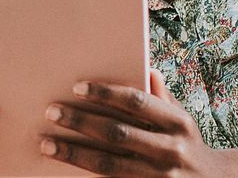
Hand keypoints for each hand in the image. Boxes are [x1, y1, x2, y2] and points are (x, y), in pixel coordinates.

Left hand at [40, 71, 214, 176]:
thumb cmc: (190, 146)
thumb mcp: (183, 119)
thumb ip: (162, 97)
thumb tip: (148, 69)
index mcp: (177, 122)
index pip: (136, 102)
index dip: (106, 93)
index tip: (77, 87)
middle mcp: (169, 149)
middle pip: (116, 133)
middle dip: (80, 121)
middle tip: (51, 111)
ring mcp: (159, 176)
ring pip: (108, 163)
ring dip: (74, 152)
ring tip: (47, 143)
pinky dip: (86, 174)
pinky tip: (66, 166)